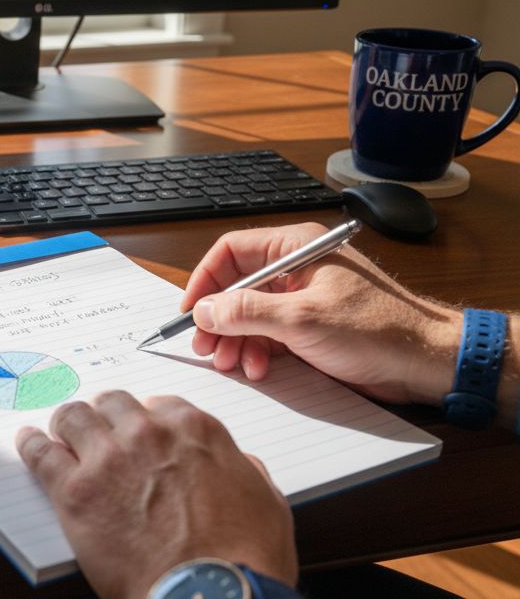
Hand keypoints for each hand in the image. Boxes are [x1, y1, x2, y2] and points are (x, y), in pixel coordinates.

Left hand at [16, 392, 296, 598]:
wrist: (210, 596)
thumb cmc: (243, 559)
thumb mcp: (266, 502)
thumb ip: (244, 470)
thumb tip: (238, 462)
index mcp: (195, 430)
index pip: (158, 404)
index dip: (144, 418)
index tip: (136, 428)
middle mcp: (148, 432)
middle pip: (111, 404)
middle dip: (104, 416)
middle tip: (97, 430)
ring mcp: (108, 458)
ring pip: (72, 417)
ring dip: (68, 425)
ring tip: (60, 432)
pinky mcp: (75, 490)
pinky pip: (40, 452)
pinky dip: (31, 444)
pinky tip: (27, 442)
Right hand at [180, 223, 459, 403]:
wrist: (425, 361)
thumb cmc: (376, 329)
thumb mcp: (301, 320)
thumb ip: (245, 312)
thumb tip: (203, 310)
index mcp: (296, 248)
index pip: (232, 251)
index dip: (205, 280)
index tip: (191, 310)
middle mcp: (297, 267)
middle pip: (237, 285)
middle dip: (219, 318)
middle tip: (205, 346)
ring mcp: (304, 297)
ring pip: (250, 313)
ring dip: (236, 340)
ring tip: (231, 364)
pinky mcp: (311, 325)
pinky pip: (269, 333)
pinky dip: (257, 350)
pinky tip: (257, 368)